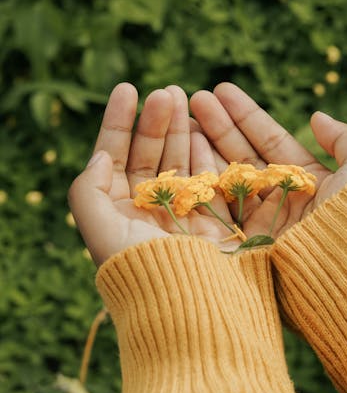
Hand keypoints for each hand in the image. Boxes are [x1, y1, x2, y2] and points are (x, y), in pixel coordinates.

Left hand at [69, 83, 243, 265]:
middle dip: (155, 120)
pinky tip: (202, 127)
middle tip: (166, 90)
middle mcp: (149, 210)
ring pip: (180, 160)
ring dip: (180, 128)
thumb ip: (87, 190)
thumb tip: (100, 156)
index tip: (127, 89)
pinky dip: (206, 150)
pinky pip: (209, 176)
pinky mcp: (214, 219)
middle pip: (150, 154)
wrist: (186, 303)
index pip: (115, 157)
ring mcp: (183, 213)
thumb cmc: (138, 268)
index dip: (118, 122)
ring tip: (183, 96)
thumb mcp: (97, 229)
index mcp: (118, 212)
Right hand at [189, 83, 346, 238]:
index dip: (247, 115)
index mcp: (309, 182)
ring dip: (204, 148)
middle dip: (219, 126)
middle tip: (194, 98)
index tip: (221, 90)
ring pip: (227, 179)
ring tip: (182, 117)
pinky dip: (200, 181)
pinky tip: (183, 154)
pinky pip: (218, 208)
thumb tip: (317, 116)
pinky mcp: (245, 246)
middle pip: (244, 156)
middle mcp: (282, 203)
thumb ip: (345, 140)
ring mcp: (262, 225)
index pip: (271, 141)